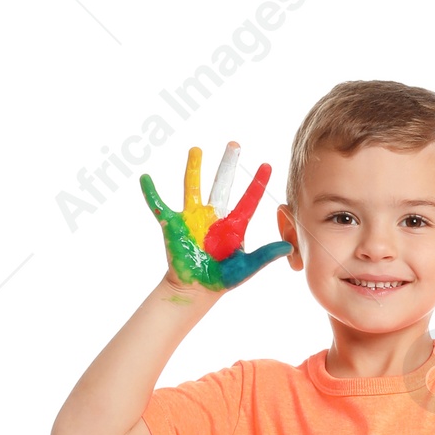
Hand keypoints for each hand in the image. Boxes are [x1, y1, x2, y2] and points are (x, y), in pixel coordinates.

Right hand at [140, 143, 290, 289]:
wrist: (197, 290)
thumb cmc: (223, 279)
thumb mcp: (247, 267)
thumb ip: (265, 256)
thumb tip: (289, 248)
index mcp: (234, 224)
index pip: (249, 199)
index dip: (258, 183)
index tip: (268, 165)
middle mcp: (214, 216)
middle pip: (222, 184)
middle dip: (228, 165)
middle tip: (234, 144)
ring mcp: (192, 218)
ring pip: (192, 186)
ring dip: (194, 168)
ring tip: (197, 149)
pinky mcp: (172, 224)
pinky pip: (158, 205)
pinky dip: (150, 193)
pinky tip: (145, 178)